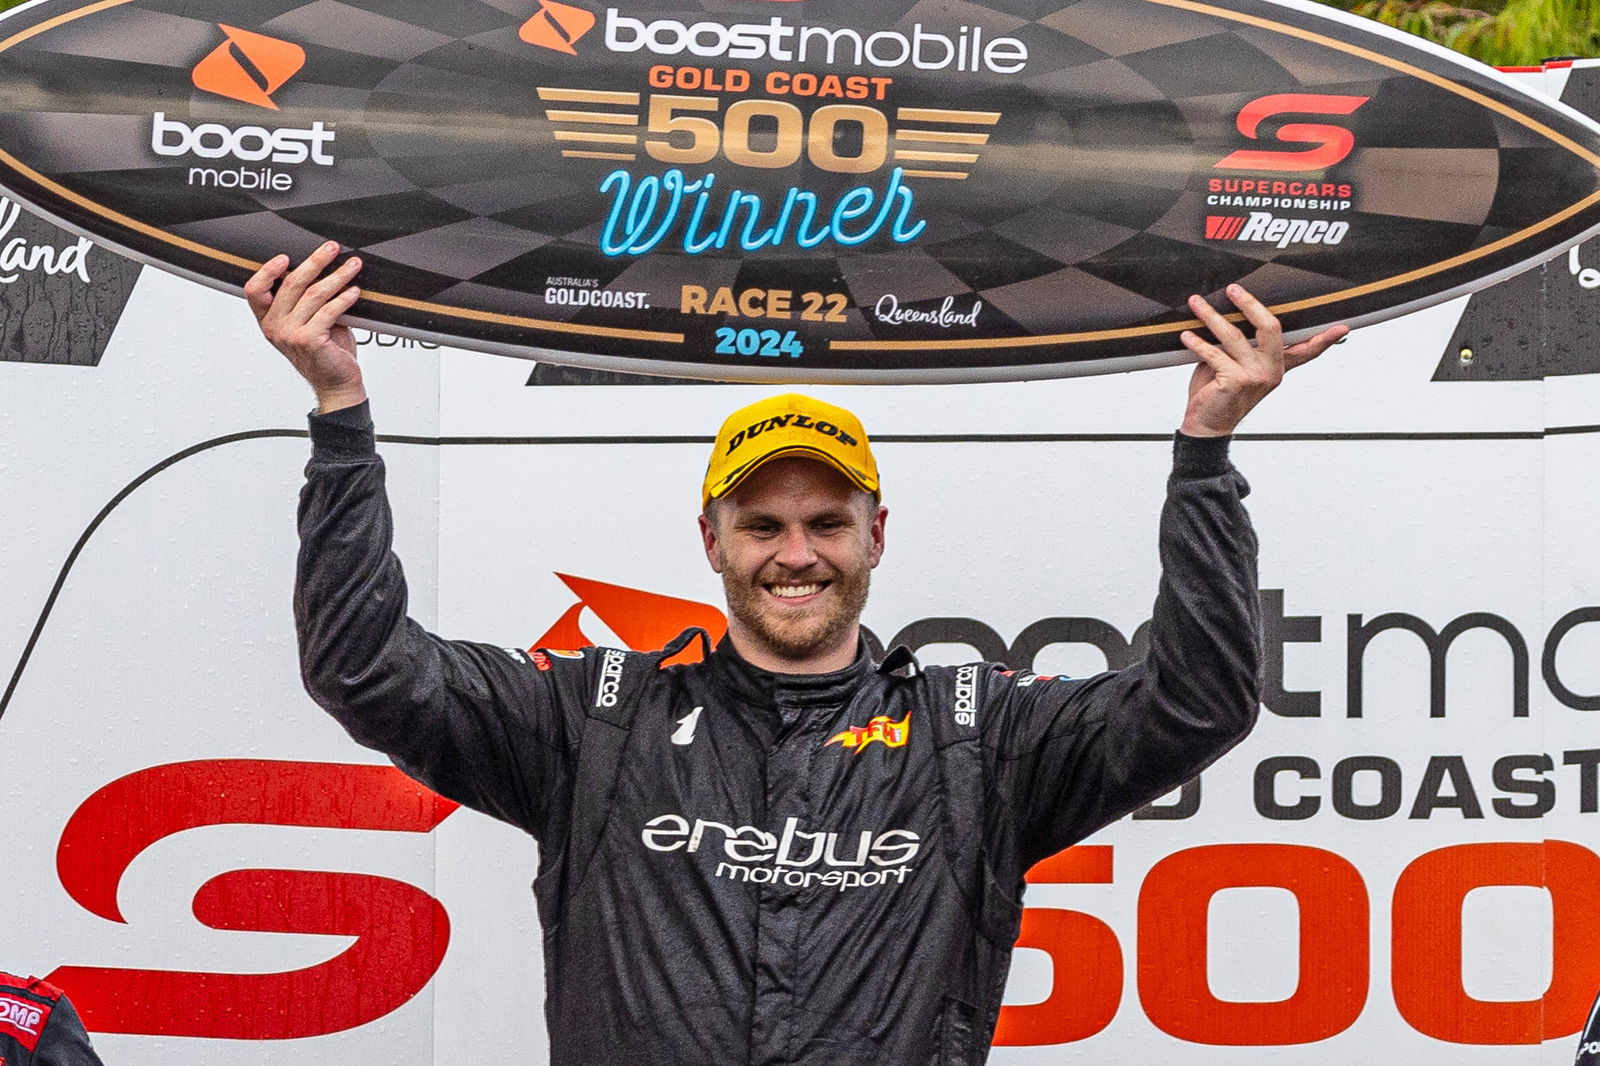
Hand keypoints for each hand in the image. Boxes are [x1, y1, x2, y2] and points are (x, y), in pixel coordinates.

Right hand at [244, 241, 365, 412]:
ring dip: (337, 276)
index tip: (285, 256)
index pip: (254, 290)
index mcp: (269, 321)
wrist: (337, 384)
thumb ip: (308, 301)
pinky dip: (344, 297)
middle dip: (315, 261)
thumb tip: (323, 269)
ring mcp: (291, 335)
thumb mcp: (310, 323)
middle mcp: (276, 328)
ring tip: (353, 266)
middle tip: (332, 248)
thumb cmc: (326, 352)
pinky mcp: (310, 341)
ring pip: (314, 294)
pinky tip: (355, 291)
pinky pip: (329, 310)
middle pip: (291, 284)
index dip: (267, 271)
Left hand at [1178, 283, 1347, 437]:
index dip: (1325, 338)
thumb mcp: (1235, 366)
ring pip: (1234, 336)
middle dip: (1249, 303)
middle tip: (1233, 289)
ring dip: (1211, 316)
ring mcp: (1255, 377)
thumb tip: (1227, 313)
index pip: (1306, 350)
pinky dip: (1197, 342)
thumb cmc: (1218, 395)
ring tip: (1196, 303)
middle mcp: (1271, 371)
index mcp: (1278, 366)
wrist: (1206, 427)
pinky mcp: (1235, 382)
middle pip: (1270, 327)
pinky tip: (1187, 335)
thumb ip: (1240, 345)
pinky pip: (1214, 353)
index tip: (1343, 327)